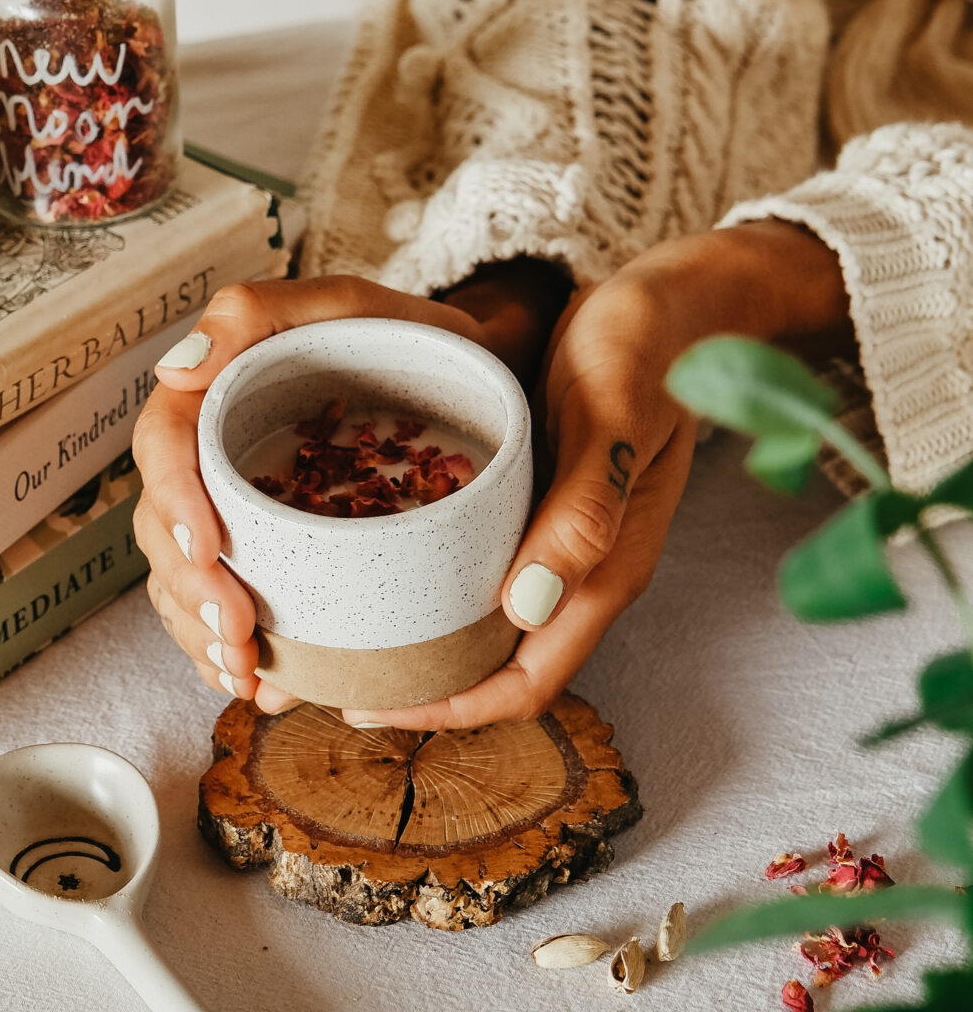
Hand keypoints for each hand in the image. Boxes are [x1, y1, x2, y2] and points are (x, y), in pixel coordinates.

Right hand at [132, 268, 566, 714]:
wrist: (485, 385)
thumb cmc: (416, 339)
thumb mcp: (345, 305)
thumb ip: (257, 313)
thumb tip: (176, 368)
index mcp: (220, 394)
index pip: (164, 445)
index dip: (172, 501)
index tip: (210, 549)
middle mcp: (220, 458)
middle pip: (165, 528)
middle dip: (190, 591)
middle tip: (238, 637)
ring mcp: (247, 513)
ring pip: (186, 582)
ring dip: (202, 637)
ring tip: (249, 674)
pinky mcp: (282, 559)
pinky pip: (233, 612)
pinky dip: (237, 656)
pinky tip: (268, 684)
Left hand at [348, 220, 850, 733]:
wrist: (678, 303)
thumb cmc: (646, 348)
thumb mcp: (612, 417)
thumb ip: (586, 510)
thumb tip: (530, 609)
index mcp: (605, 570)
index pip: (525, 681)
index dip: (450, 708)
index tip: (367, 706)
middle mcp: (584, 570)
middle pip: (501, 665)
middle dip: (424, 686)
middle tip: (333, 671)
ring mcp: (565, 538)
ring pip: (490, 620)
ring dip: (427, 639)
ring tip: (346, 627)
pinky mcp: (545, 501)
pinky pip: (486, 563)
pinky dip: (437, 578)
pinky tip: (384, 555)